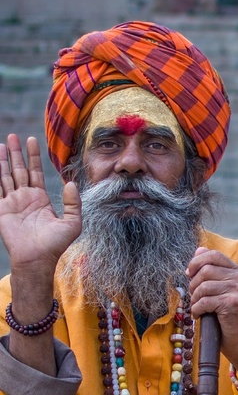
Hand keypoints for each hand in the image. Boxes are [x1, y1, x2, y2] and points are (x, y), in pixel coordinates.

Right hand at [0, 134, 81, 278]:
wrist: (37, 258)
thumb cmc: (55, 244)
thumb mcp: (72, 223)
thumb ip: (73, 203)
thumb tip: (71, 183)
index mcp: (40, 198)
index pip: (36, 172)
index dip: (33, 156)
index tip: (32, 140)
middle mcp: (25, 197)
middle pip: (19, 169)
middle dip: (16, 153)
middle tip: (13, 136)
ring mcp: (12, 202)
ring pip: (6, 175)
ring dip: (3, 160)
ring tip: (3, 144)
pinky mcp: (2, 208)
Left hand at [187, 246, 237, 382]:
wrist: (235, 337)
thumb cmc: (223, 312)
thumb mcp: (217, 287)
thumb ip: (210, 268)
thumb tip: (199, 249)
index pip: (213, 255)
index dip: (196, 262)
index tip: (189, 274)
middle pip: (205, 270)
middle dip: (193, 284)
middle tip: (194, 296)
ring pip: (203, 286)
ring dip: (194, 299)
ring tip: (198, 307)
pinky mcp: (233, 303)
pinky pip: (204, 301)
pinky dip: (197, 310)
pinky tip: (200, 315)